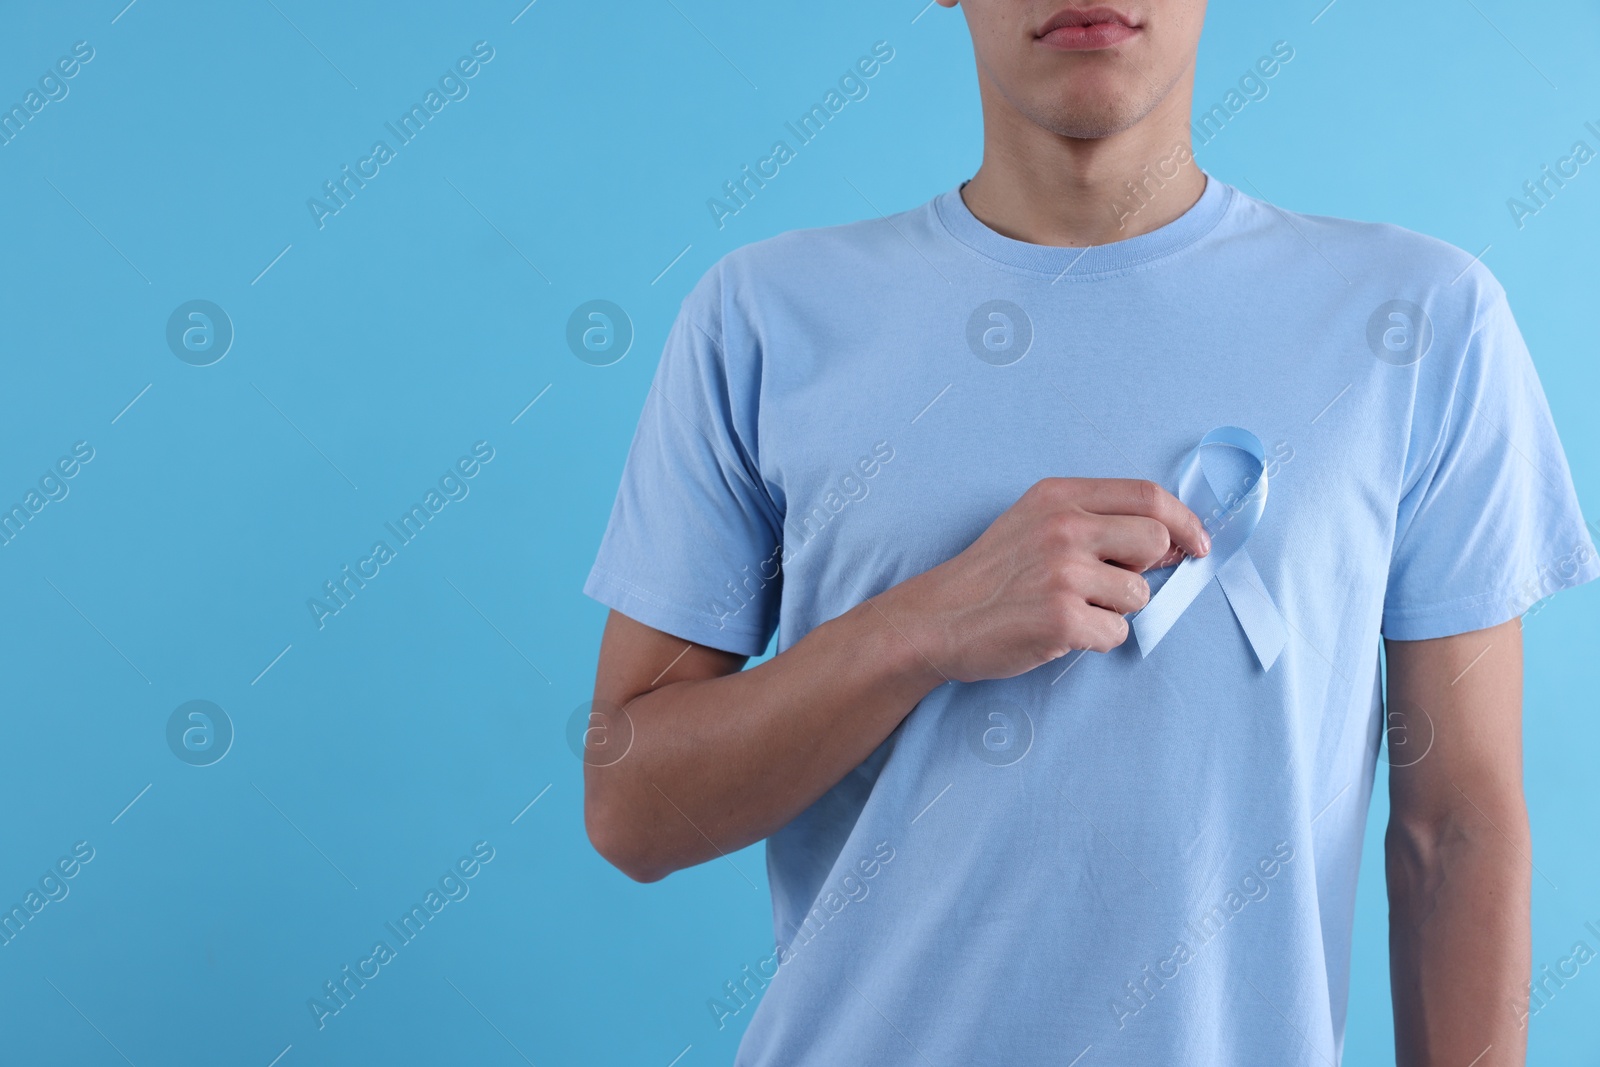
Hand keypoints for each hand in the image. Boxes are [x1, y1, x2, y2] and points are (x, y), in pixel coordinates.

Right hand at [883, 478, 1209, 682]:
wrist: (937, 619)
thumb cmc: (991, 575)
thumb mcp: (1035, 524)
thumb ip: (1096, 521)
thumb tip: (1172, 541)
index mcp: (1059, 497)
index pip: (1148, 495)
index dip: (1184, 520)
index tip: (1196, 544)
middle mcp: (1063, 528)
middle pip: (1156, 540)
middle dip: (1147, 569)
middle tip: (1111, 585)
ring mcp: (1063, 573)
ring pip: (1139, 594)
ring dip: (1115, 610)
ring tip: (1072, 610)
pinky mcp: (1061, 619)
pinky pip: (1117, 633)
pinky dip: (1097, 640)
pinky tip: (1061, 633)